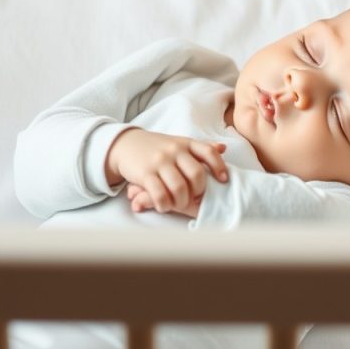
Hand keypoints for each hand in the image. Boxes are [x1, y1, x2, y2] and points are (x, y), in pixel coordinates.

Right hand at [105, 128, 227, 213]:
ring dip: (182, 202)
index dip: (219, 167)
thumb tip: (224, 148)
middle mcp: (174, 150)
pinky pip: (160, 194)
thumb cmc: (157, 147)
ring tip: (179, 204)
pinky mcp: (145, 173)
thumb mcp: (179, 143)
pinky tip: (164, 206)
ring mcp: (159, 161)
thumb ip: (200, 147)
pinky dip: (165, 205)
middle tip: (195, 198)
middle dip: (199, 191)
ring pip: (179, 187)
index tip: (223, 180)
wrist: (126, 144)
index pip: (209, 152)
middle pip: (197, 174)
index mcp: (185, 143)